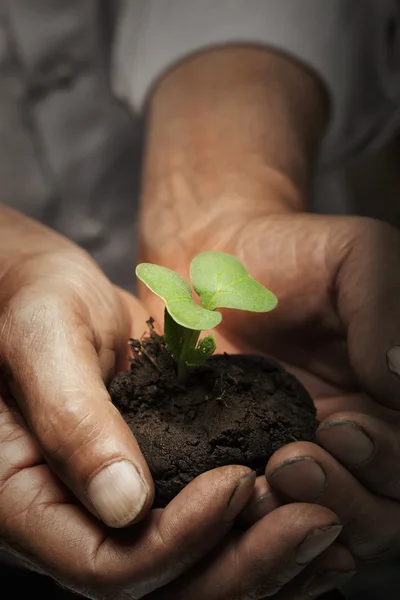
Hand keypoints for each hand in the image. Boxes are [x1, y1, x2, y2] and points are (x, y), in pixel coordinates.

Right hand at [0, 206, 347, 598]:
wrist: (42, 289)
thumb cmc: (27, 301)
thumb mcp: (41, 341)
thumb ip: (70, 418)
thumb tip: (124, 505)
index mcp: (25, 500)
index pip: (104, 564)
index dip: (178, 540)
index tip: (236, 483)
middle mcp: (73, 517)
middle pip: (161, 585)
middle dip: (242, 564)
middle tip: (312, 522)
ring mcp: (115, 502)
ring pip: (192, 568)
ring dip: (260, 556)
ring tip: (322, 523)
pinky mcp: (153, 475)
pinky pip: (203, 525)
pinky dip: (255, 529)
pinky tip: (304, 509)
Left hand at [143, 204, 399, 569]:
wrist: (214, 260)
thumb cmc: (293, 252)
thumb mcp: (358, 258)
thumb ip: (386, 310)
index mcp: (394, 398)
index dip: (390, 462)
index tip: (340, 429)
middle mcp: (362, 439)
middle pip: (384, 512)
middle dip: (345, 499)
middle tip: (292, 463)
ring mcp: (307, 457)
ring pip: (327, 529)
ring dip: (298, 521)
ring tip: (260, 486)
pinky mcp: (248, 463)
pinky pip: (264, 520)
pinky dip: (255, 530)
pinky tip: (233, 508)